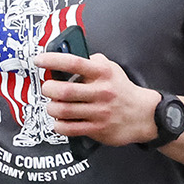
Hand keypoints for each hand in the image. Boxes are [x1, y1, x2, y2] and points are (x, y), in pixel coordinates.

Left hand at [38, 50, 158, 143]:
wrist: (144, 114)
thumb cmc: (122, 90)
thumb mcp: (112, 69)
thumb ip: (93, 62)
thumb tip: (71, 55)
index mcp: (103, 73)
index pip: (74, 63)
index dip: (53, 60)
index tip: (39, 60)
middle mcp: (101, 92)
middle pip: (64, 90)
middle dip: (48, 89)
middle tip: (48, 88)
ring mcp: (99, 112)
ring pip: (63, 110)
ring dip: (52, 107)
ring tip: (53, 105)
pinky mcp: (97, 129)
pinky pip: (69, 128)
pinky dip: (59, 125)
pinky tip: (60, 120)